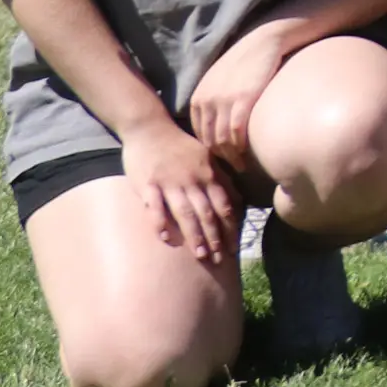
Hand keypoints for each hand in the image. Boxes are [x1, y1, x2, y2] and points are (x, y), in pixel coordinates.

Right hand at [119, 120, 242, 263]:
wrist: (150, 128)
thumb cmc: (180, 146)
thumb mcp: (207, 157)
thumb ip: (222, 178)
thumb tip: (238, 200)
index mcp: (208, 174)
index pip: (223, 205)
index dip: (229, 227)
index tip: (233, 247)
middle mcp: (191, 180)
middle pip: (206, 212)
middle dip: (214, 237)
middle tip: (218, 259)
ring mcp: (169, 182)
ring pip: (184, 212)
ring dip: (193, 235)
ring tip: (200, 254)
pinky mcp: (147, 184)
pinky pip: (155, 206)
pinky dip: (160, 222)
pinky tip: (166, 238)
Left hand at [185, 21, 291, 175]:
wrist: (264, 42)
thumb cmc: (246, 62)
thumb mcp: (221, 81)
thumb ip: (215, 101)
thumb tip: (220, 124)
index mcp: (198, 99)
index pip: (200, 135)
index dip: (211, 151)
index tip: (224, 161)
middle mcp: (206, 102)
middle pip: (209, 140)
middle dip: (220, 159)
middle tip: (233, 170)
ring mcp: (223, 101)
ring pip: (222, 140)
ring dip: (231, 156)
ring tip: (242, 167)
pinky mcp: (242, 100)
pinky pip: (236, 132)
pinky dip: (241, 146)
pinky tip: (248, 152)